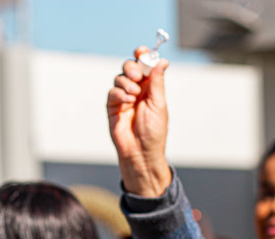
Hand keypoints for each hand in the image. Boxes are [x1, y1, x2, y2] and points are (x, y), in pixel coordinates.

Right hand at [107, 46, 171, 196]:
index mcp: (151, 88)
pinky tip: (127, 102)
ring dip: (126, 83)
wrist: (141, 152)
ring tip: (133, 96)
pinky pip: (113, 91)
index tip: (141, 51)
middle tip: (136, 75)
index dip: (142, 56)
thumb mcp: (159, 104)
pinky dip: (119, 93)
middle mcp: (137, 91)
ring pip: (120, 78)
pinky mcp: (113, 107)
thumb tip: (162, 61)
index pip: (145, 66)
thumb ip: (157, 82)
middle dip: (132, 67)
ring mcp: (124, 98)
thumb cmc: (153, 132)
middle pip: (130, 67)